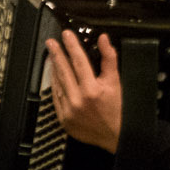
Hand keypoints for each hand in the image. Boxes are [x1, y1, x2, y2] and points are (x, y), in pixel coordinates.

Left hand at [47, 30, 122, 152]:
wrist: (115, 134)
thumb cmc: (118, 108)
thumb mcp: (116, 81)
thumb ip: (109, 58)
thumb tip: (103, 40)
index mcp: (92, 89)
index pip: (79, 61)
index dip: (72, 46)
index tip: (66, 35)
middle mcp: (78, 99)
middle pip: (64, 70)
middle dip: (57, 54)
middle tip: (51, 42)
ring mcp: (68, 109)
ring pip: (57, 83)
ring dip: (54, 68)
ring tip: (52, 56)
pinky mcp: (63, 118)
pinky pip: (56, 97)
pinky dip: (55, 85)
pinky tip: (54, 76)